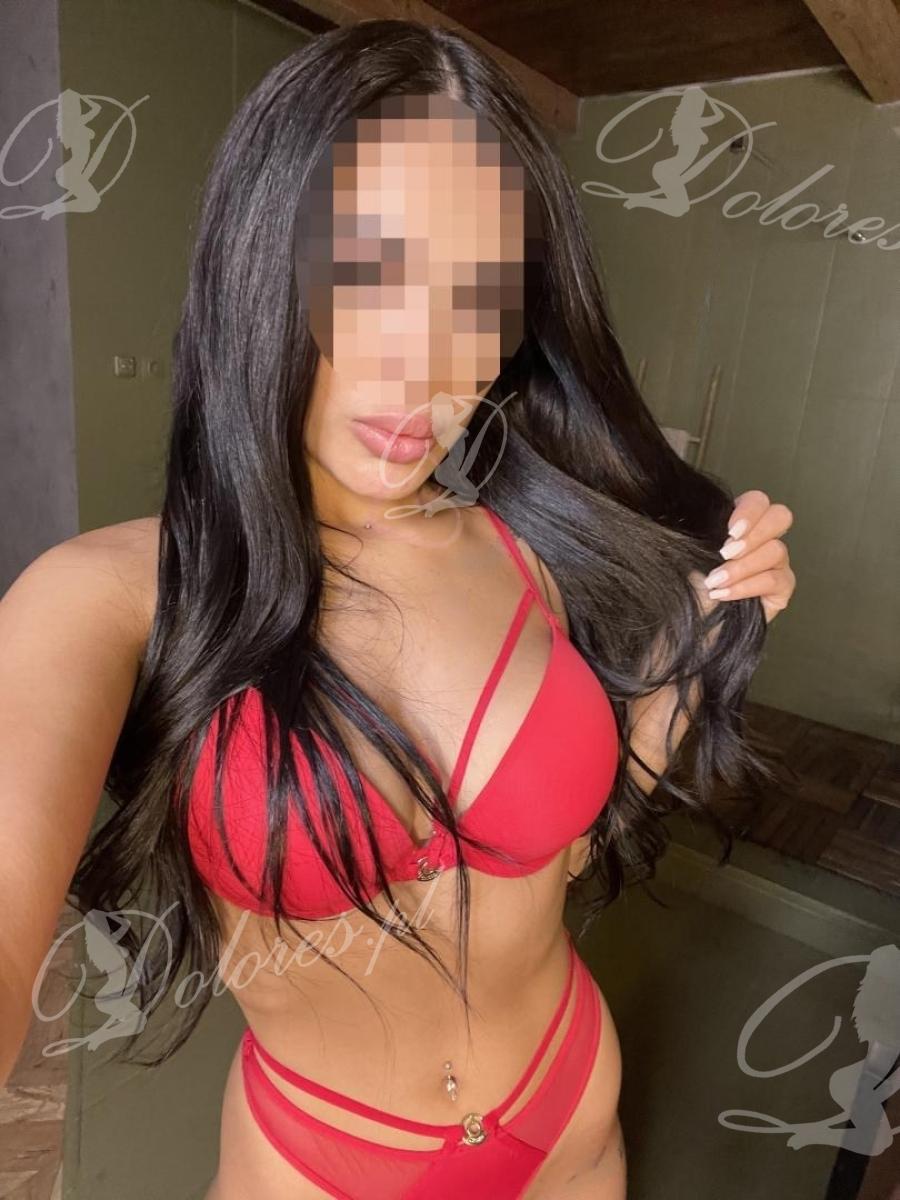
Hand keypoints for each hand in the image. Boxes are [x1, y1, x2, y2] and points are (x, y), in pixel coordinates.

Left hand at [699, 490, 794, 623]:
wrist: (687, 620)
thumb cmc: (687, 583)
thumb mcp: (691, 551)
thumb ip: (707, 530)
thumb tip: (709, 520)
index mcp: (740, 521)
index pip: (758, 501)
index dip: (749, 511)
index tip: (729, 531)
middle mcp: (763, 538)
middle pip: (780, 516)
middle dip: (754, 534)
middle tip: (726, 553)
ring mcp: (776, 562)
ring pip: (776, 550)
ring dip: (741, 566)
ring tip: (715, 581)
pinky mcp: (782, 588)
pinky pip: (774, 580)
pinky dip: (746, 586)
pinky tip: (724, 594)